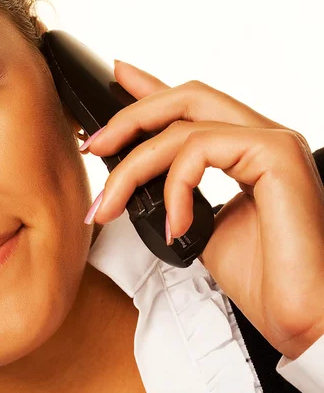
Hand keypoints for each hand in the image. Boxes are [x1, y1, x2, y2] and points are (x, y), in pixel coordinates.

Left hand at [84, 61, 323, 359]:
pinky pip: (201, 149)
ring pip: (183, 125)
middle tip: (92, 145)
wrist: (301, 316)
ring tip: (109, 206)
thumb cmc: (260, 278)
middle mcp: (262, 138)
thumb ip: (174, 192)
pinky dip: (173, 186)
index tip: (114, 77)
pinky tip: (174, 226)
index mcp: (245, 151)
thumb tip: (136, 179)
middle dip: (129, 118)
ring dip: (133, 165)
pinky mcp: (277, 155)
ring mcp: (272, 143)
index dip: (150, 89)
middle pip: (185, 98)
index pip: (192, 107)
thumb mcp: (198, 225)